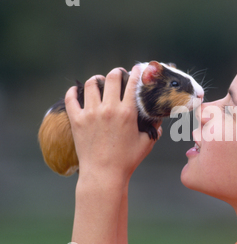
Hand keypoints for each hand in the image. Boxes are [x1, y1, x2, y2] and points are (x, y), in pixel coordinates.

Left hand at [65, 65, 161, 182]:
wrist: (104, 174)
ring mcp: (91, 113)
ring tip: (100, 81)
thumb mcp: (146, 143)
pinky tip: (77, 90)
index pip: (132, 84)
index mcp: (127, 113)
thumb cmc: (127, 161)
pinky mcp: (76, 120)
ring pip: (92, 84)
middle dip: (117, 72)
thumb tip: (158, 122)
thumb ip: (154, 129)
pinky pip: (71, 99)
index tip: (137, 69)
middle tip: (119, 74)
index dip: (136, 73)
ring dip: (97, 80)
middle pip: (112, 78)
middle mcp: (108, 109)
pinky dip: (73, 92)